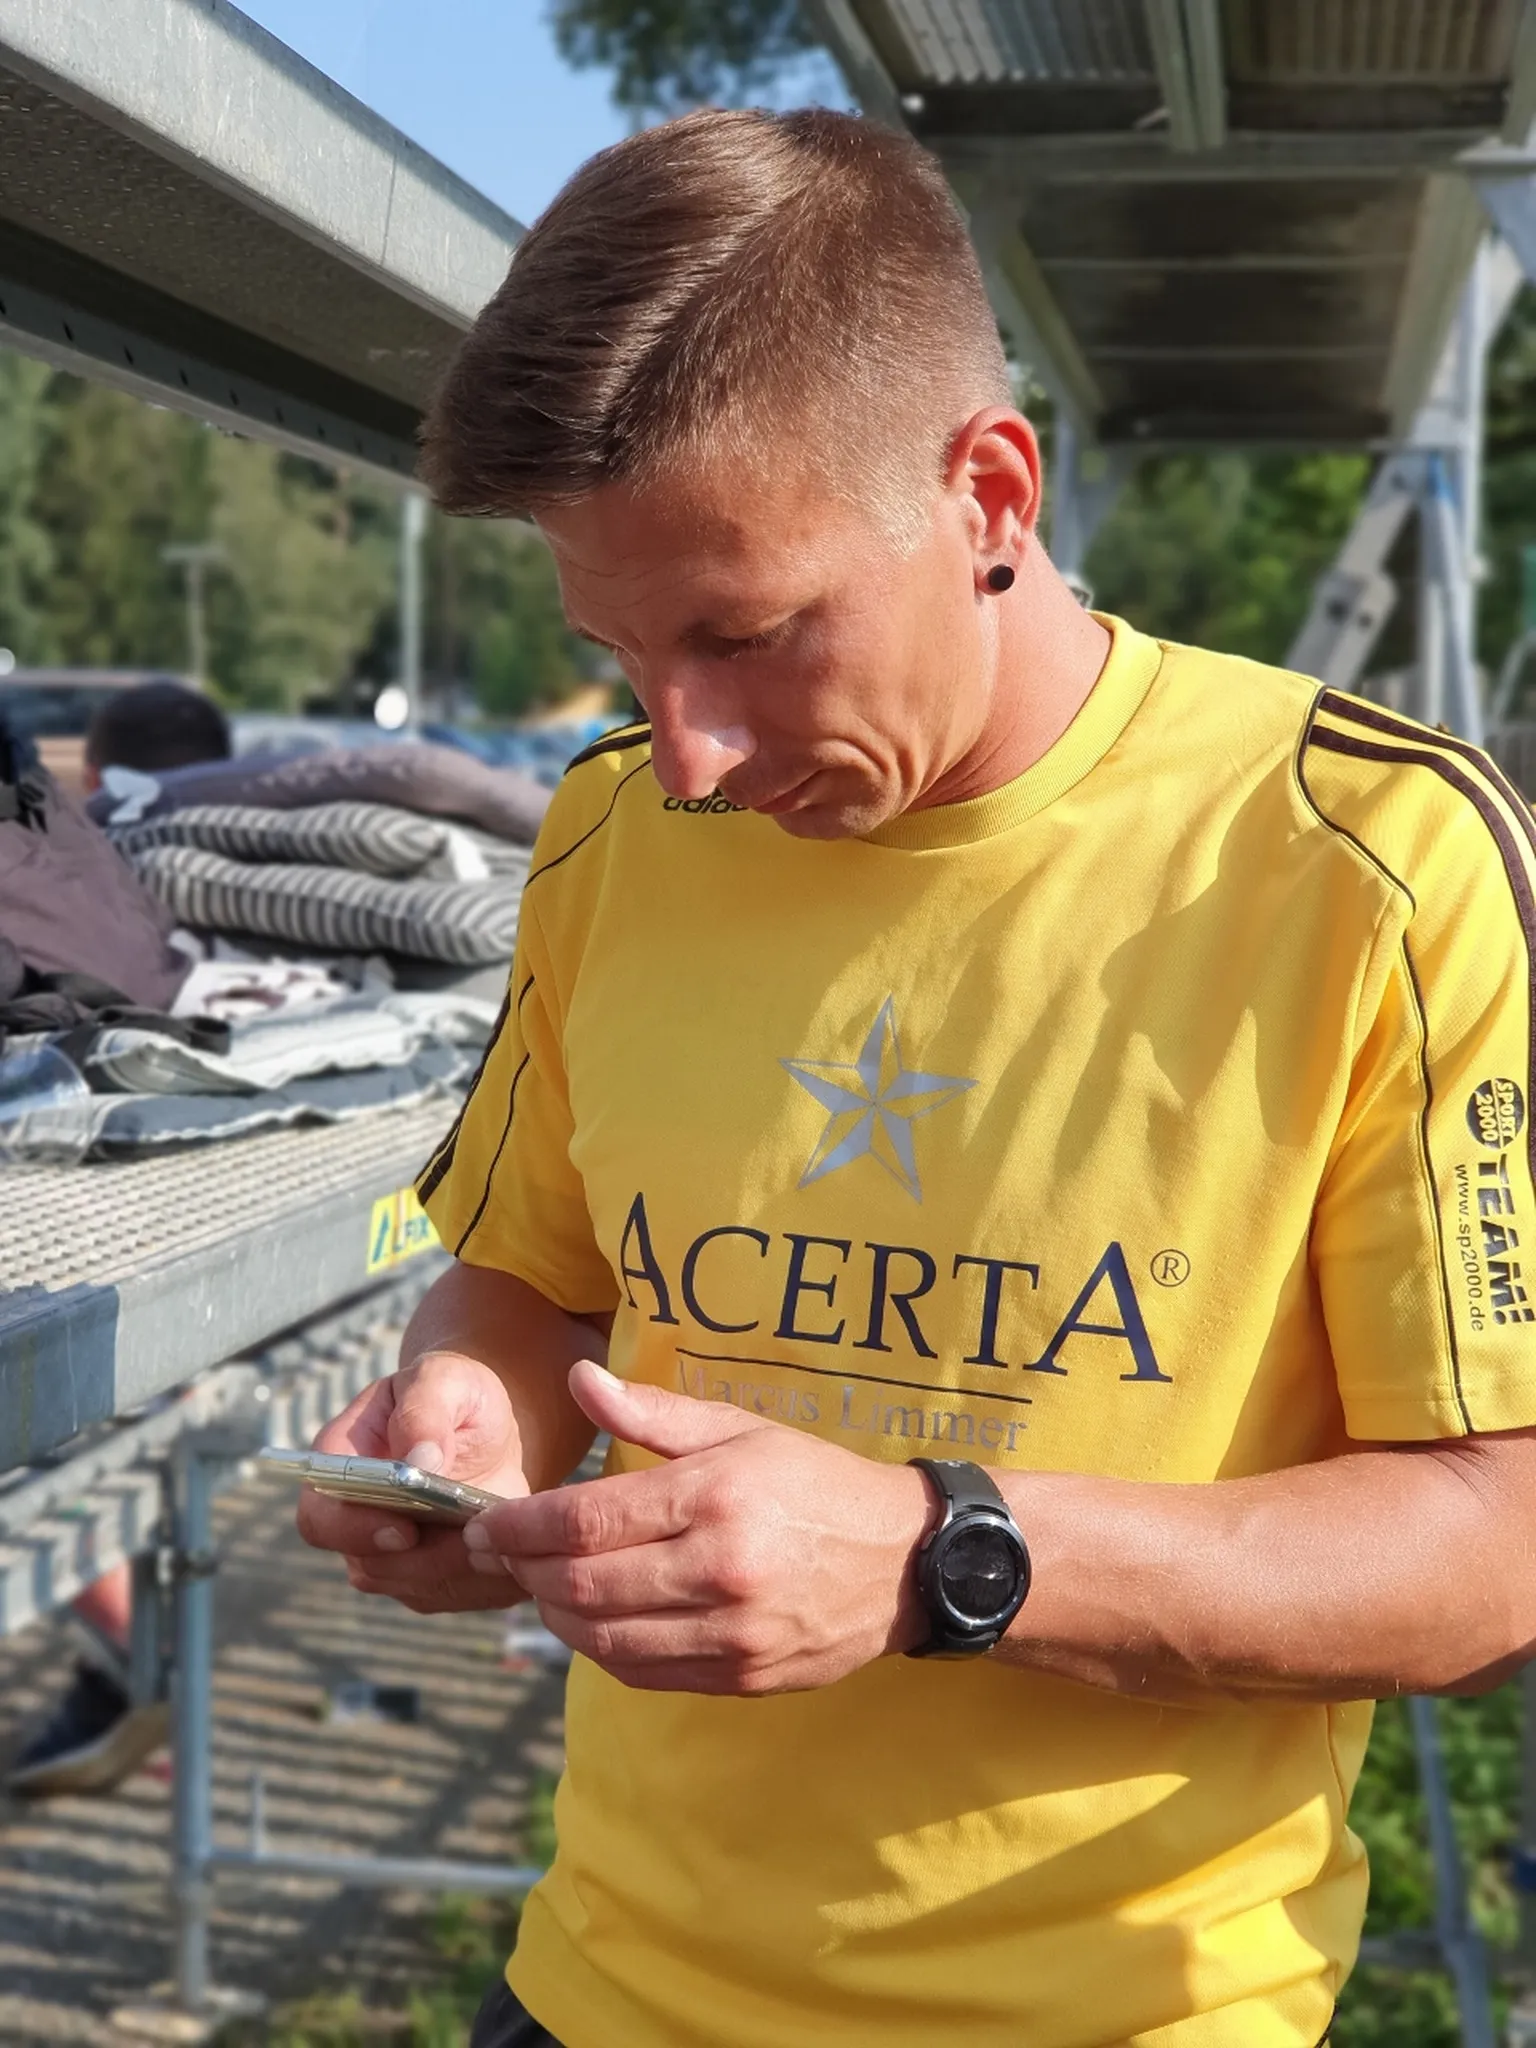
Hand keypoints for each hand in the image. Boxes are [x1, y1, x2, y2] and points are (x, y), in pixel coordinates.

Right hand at [295, 1352, 531, 1613]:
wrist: (487, 1428)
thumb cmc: (455, 1395)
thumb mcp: (445, 1380)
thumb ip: (425, 1410)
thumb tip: (418, 1459)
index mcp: (340, 1466)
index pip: (320, 1518)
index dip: (354, 1531)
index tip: (406, 1528)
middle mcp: (355, 1521)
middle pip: (370, 1566)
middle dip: (428, 1558)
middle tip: (481, 1538)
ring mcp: (390, 1556)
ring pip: (418, 1587)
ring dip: (464, 1570)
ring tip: (508, 1541)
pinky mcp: (431, 1579)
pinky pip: (458, 1595)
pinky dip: (490, 1580)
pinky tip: (517, 1553)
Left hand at [462, 1361, 932, 1693]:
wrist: (905, 1561)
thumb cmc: (814, 1482)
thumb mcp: (740, 1429)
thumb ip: (651, 1414)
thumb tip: (578, 1380)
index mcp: (715, 1496)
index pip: (586, 1521)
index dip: (521, 1528)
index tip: (486, 1522)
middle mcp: (720, 1569)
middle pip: (584, 1587)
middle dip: (525, 1573)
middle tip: (501, 1555)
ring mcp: (732, 1633)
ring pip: (603, 1640)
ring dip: (555, 1616)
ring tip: (541, 1586)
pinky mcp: (741, 1676)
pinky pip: (643, 1673)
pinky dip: (600, 1649)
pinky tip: (592, 1620)